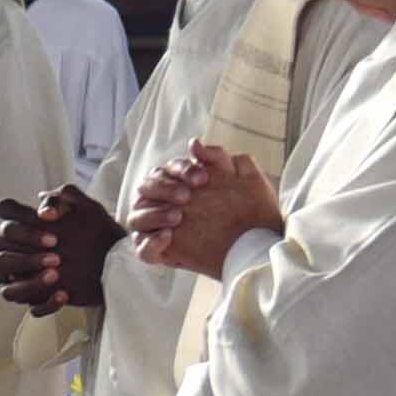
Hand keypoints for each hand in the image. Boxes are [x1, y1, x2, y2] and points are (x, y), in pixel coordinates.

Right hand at [0, 186, 119, 314]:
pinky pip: (30, 306)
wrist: (118, 261)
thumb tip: (42, 208)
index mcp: (27, 224)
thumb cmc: (98, 232)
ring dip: (27, 281)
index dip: (16, 215)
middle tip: (53, 252)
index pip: (3, 212)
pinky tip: (64, 294)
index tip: (44, 221)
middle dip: (19, 252)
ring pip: (2, 283)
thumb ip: (66, 197)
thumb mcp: (88, 209)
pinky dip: (45, 302)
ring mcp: (24, 275)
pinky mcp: (38, 297)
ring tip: (56, 275)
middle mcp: (18, 248)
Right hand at [133, 143, 278, 274]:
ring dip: (154, 215)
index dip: (180, 171)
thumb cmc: (248, 209)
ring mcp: (156, 228)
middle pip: (145, 190)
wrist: (258, 244)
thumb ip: (217, 158)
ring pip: (136, 218)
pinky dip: (150, 242)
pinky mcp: (157, 251)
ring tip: (177, 217)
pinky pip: (141, 247)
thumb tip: (194, 144)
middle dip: (164, 190)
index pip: (165, 170)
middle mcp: (161, 203)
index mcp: (176, 183)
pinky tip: (168, 236)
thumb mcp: (242, 178)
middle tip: (187, 197)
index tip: (203, 179)